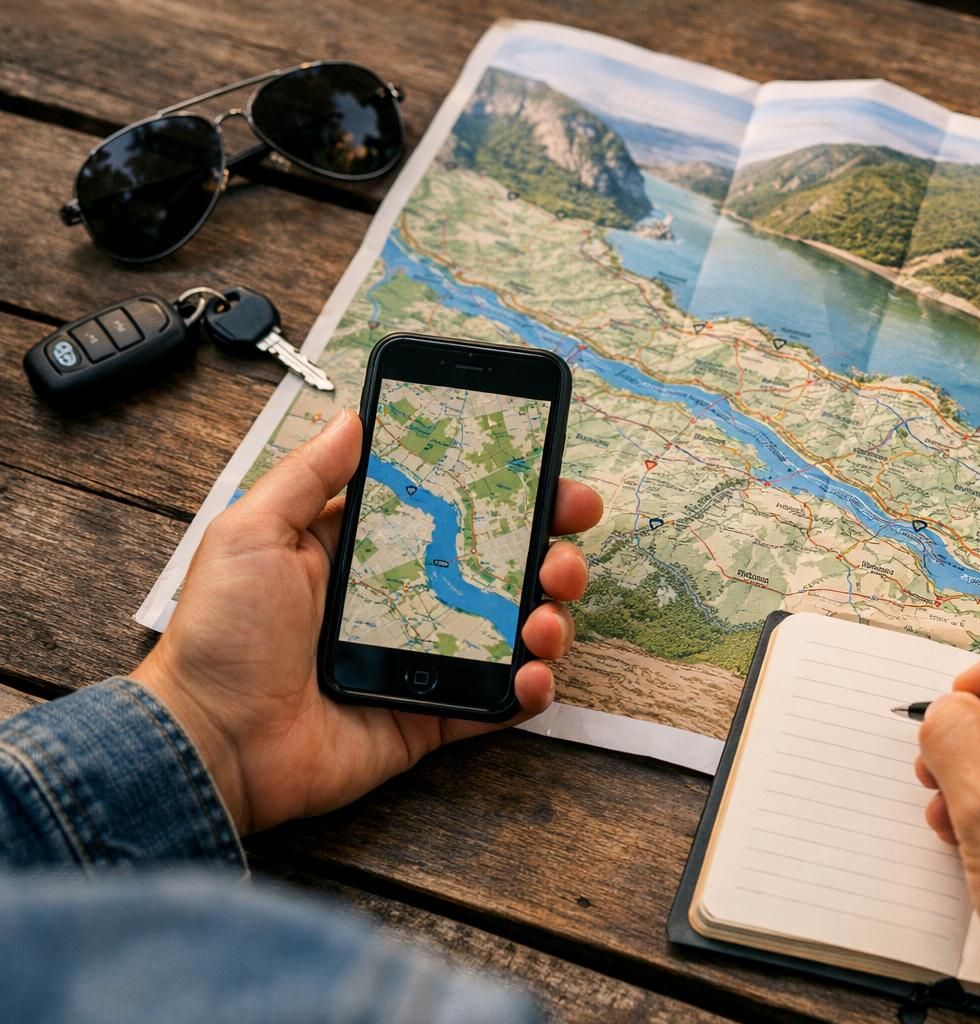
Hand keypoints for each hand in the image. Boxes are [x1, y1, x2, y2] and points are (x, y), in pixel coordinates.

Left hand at [133, 411, 603, 834]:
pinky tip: (532, 673)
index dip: (508, 493)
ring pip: (515, 630)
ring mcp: (426, 660)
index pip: (455, 512)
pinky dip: (530, 688)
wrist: (211, 741)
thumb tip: (351, 419)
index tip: (548, 476)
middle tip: (566, 546)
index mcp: (369, 553)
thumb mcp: (252, 533)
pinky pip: (499, 701)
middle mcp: (408, 601)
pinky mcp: (433, 716)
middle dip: (551, 551)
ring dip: (550, 616)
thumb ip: (308, 475)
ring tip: (545, 615)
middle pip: (503, 567)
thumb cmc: (220, 637)